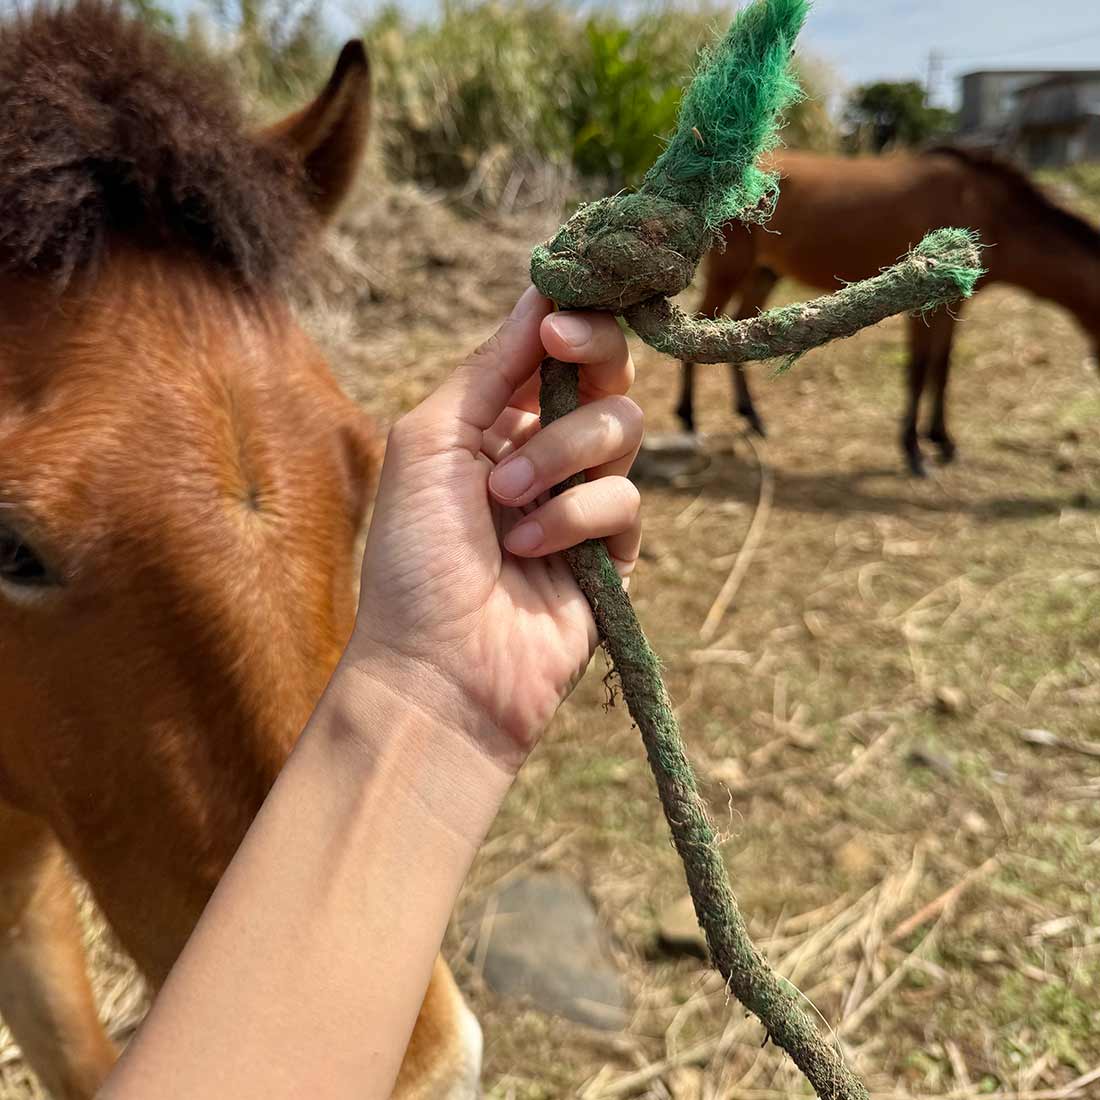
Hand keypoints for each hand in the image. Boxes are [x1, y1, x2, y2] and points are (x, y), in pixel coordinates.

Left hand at [348, 287, 642, 768]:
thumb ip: (490, 368)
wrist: (438, 667)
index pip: (554, 347)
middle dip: (585, 356)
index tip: (557, 311)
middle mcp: (545, 451)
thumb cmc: (414, 555)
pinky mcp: (614, 552)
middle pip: (605, 373)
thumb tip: (540, 290)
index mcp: (495, 420)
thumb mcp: (431, 441)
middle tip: (558, 349)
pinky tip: (529, 551)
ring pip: (621, 428)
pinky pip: (626, 502)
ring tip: (506, 499)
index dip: (568, 317)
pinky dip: (575, 518)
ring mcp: (581, 500)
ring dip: (561, 452)